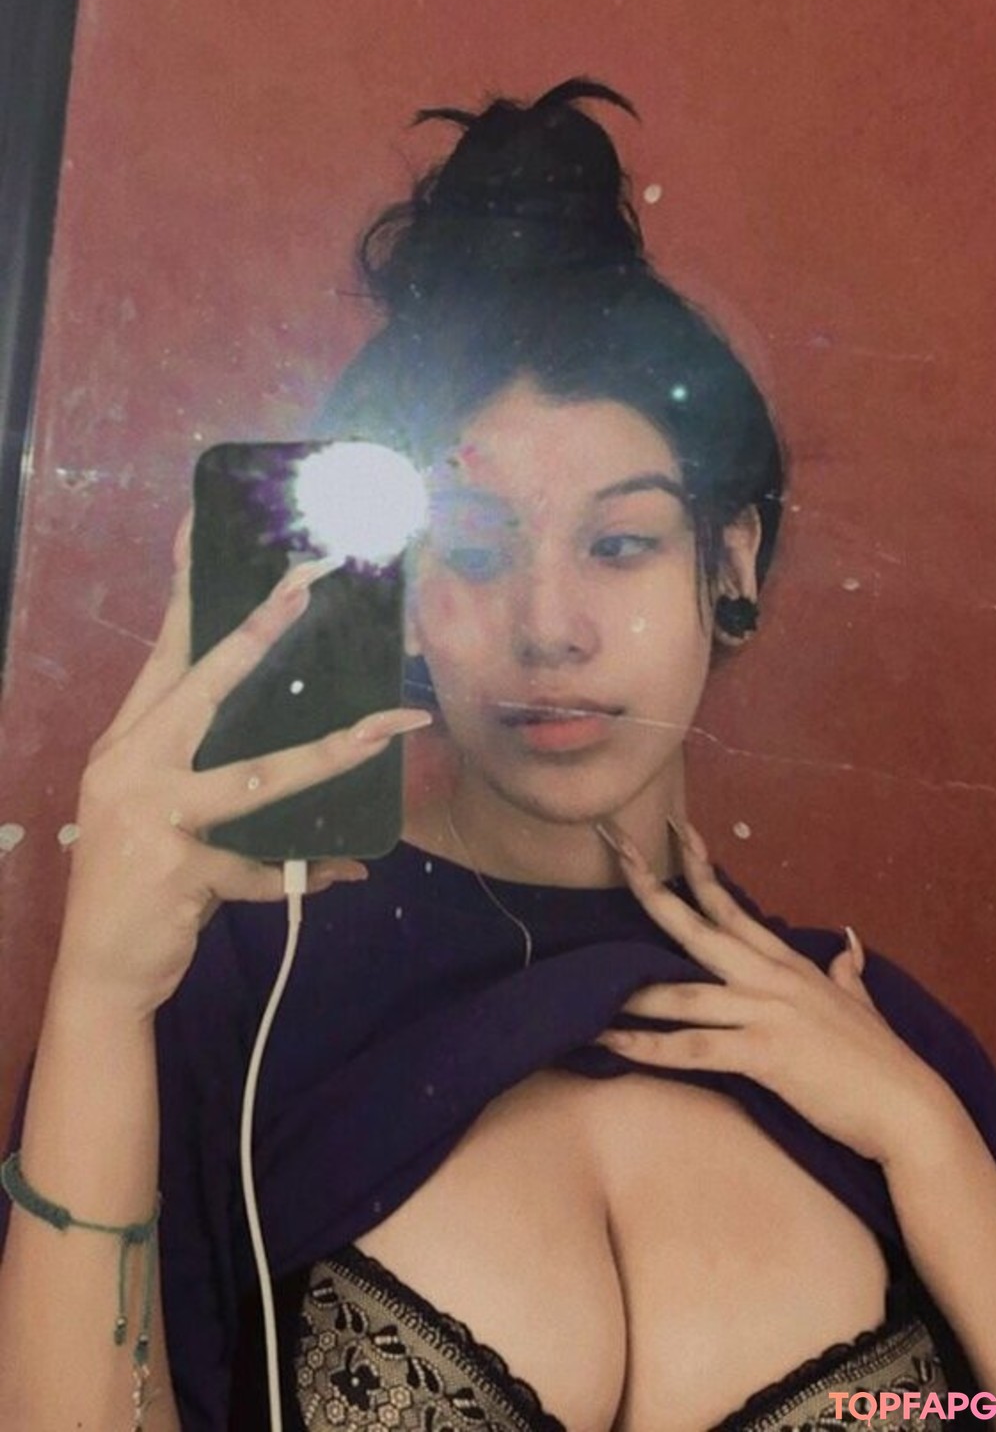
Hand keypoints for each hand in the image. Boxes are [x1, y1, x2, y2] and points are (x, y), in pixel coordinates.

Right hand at [55, 517, 429, 1016]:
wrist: (99, 973)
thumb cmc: (137, 879)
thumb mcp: (158, 809)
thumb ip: (204, 767)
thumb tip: (287, 733)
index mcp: (127, 741)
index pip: (164, 651)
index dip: (188, 590)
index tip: (205, 529)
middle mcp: (131, 766)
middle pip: (202, 684)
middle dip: (258, 632)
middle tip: (307, 582)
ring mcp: (152, 818)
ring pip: (256, 775)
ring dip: (329, 753)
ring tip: (388, 727)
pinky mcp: (180, 872)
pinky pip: (265, 867)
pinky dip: (309, 873)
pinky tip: (346, 871)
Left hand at [594, 820, 961, 1167]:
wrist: (909, 1107)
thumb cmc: (883, 1062)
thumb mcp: (861, 1004)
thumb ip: (846, 974)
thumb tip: (846, 946)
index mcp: (790, 965)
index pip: (733, 907)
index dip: (700, 868)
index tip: (674, 830)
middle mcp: (771, 979)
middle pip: (698, 927)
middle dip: (652, 889)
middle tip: (615, 849)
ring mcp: (766, 1014)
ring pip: (684, 993)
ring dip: (632, 989)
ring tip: (586, 980)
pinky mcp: (764, 1055)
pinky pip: (695, 1049)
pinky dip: (649, 1046)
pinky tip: (611, 1043)